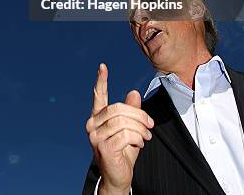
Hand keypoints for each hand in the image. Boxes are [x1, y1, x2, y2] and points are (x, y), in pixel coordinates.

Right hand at [85, 63, 153, 194]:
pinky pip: (126, 135)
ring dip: (140, 128)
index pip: (99, 96)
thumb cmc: (123, 152)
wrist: (118, 177)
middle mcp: (92, 125)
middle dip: (139, 115)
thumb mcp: (130, 129)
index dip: (101, 80)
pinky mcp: (103, 147)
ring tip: (146, 136)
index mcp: (97, 117)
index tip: (102, 66)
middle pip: (118, 109)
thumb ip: (130, 111)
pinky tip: (140, 144)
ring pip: (123, 121)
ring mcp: (95, 136)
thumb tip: (134, 93)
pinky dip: (138, 138)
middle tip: (150, 124)